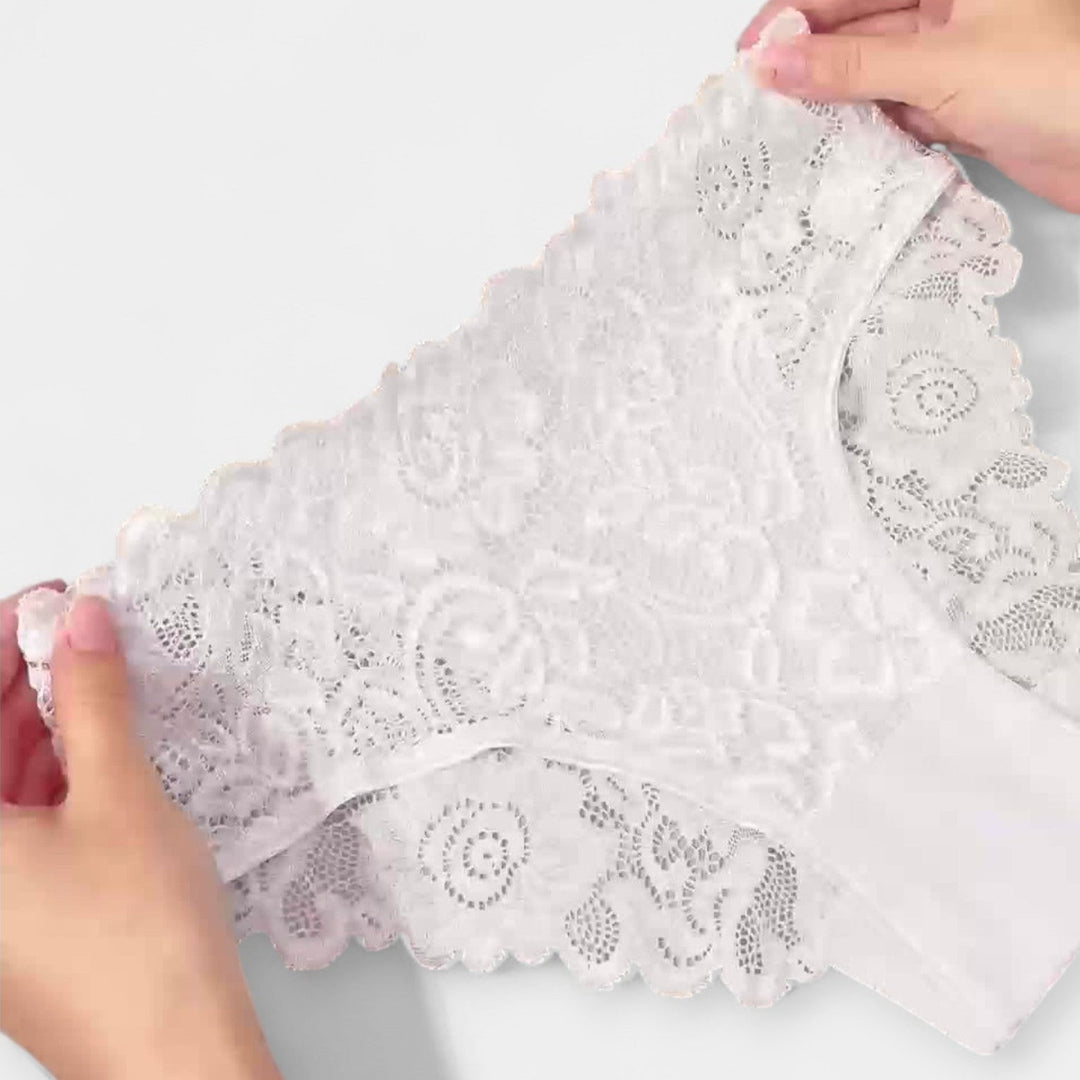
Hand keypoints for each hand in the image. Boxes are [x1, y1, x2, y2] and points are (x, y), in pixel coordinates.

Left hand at [1, 594, 281, 1079]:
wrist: (174, 1051)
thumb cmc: (139, 944)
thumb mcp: (119, 794)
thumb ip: (93, 699)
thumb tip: (81, 623)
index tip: (40, 603)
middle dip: (19, 679)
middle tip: (74, 626)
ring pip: (0, 783)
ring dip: (41, 722)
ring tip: (94, 671)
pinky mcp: (14, 914)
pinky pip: (18, 820)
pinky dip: (53, 770)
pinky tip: (95, 735)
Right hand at [738, 0, 1079, 212]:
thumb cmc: (1060, 84)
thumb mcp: (941, 65)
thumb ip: (852, 65)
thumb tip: (775, 59)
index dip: (797, 13)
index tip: (752, 51)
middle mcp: (953, 9)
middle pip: (858, 26)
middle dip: (807, 58)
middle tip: (758, 95)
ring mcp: (955, 60)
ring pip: (871, 73)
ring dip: (831, 99)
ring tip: (783, 125)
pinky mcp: (959, 108)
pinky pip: (893, 112)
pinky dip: (863, 130)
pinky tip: (831, 144)